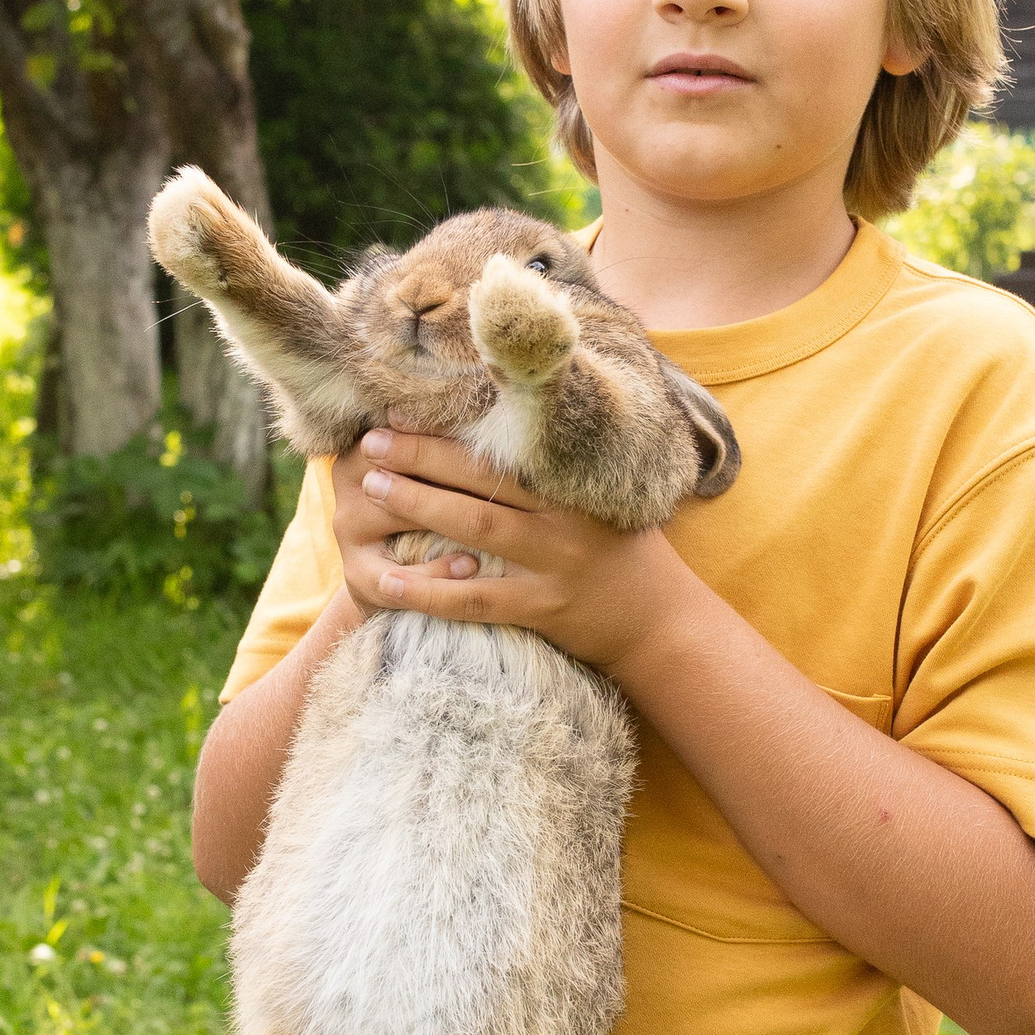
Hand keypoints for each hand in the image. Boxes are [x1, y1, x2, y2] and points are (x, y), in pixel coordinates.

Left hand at [329, 430, 685, 677]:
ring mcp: (553, 564)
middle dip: (420, 455)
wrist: (663, 623)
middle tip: (371, 442)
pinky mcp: (543, 610)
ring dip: (418, 503)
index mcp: (574, 483)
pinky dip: (429, 591)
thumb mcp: (606, 499)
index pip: (503, 446)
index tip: (405, 411)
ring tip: (371, 488)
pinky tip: (388, 582)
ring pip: (474, 528)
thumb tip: (512, 424)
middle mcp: (563, 517)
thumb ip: (562, 470)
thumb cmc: (627, 553)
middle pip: (481, 478)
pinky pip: (475, 600)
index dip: (450, 428)